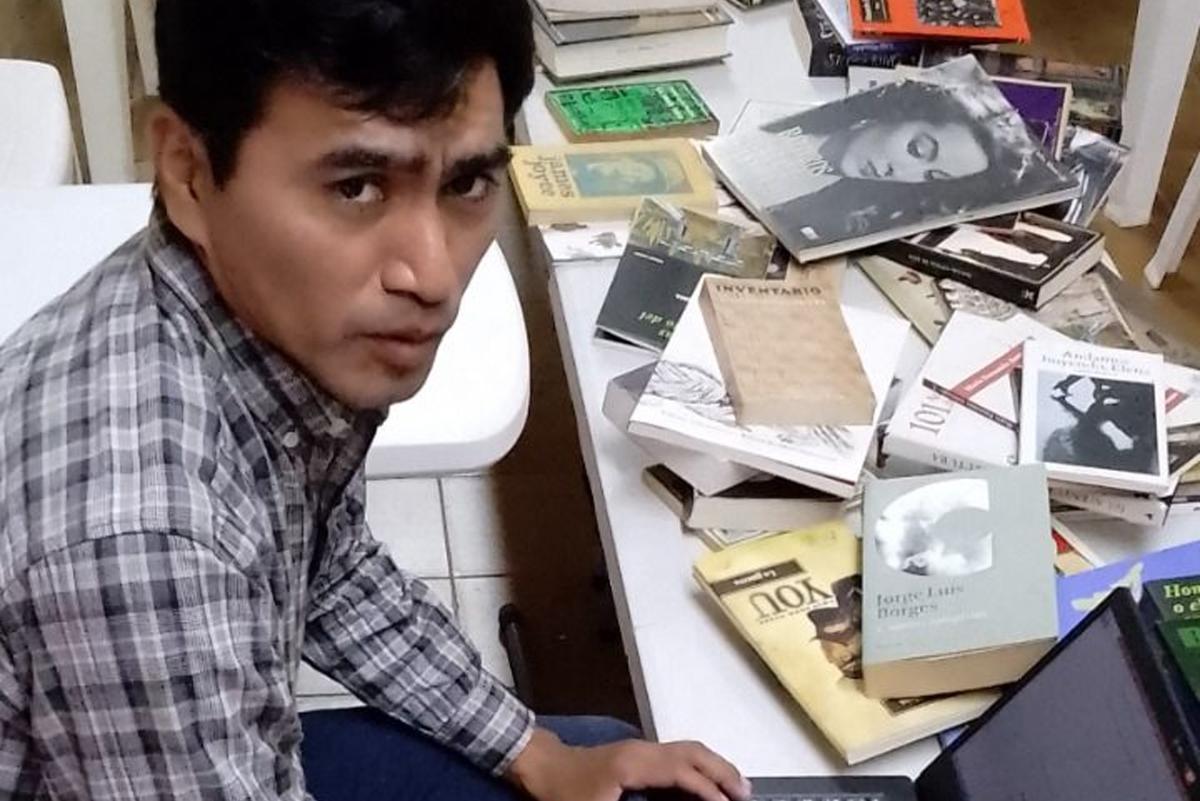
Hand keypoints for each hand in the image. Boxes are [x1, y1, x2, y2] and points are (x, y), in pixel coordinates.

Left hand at [507, 727, 751, 800]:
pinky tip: (707, 781)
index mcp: (634, 764)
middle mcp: (642, 750)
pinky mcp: (637, 754)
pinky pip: (678, 754)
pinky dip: (699, 765)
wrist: (540, 765)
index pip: (682, 772)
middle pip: (693, 753)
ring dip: (715, 766)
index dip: (707, 790)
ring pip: (688, 750)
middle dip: (722, 772)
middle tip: (746, 794)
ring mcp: (640, 748)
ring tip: (736, 787)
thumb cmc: (562, 793)